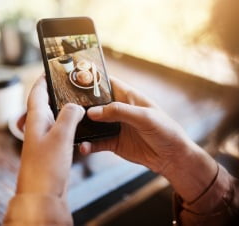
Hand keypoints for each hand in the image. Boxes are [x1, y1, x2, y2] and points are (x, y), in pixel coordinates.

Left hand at [16, 76, 84, 196]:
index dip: (43, 80)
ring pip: (54, 117)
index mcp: (36, 120)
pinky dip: (69, 124)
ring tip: (78, 101)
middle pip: (45, 103)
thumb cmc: (45, 167)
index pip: (36, 93)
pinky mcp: (51, 151)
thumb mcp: (60, 136)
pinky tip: (79, 125)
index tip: (50, 70)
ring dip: (64, 108)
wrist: (41, 196)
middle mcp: (38, 127)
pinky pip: (60, 131)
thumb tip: (76, 106)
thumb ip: (69, 117)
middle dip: (55, 92)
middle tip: (69, 84)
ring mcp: (44, 139)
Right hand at [80, 77, 216, 201]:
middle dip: (80, 105)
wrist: (173, 157)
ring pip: (92, 124)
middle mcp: (118, 110)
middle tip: (65, 108)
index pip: (107, 83)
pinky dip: (88, 145)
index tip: (73, 80)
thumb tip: (92, 112)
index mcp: (128, 96)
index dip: (91, 80)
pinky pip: (96, 142)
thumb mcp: (144, 117)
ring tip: (70, 128)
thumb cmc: (165, 130)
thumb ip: (119, 112)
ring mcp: (114, 126)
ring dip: (82, 126)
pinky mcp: (113, 143)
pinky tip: (83, 147)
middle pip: (94, 104)